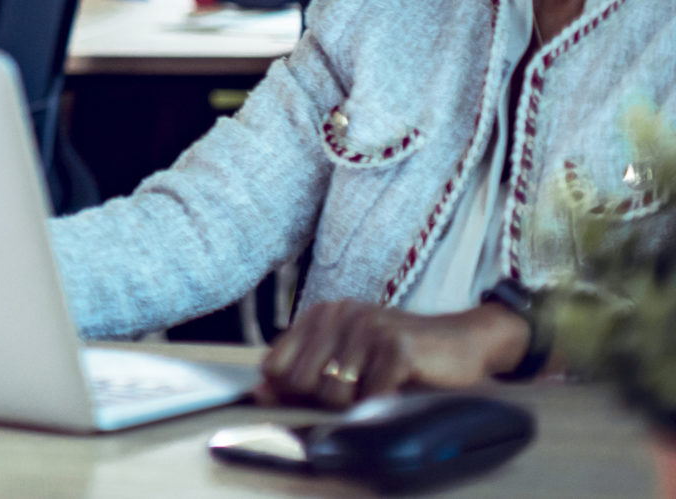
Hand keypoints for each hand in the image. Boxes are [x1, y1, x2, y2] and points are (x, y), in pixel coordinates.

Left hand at [261, 300, 528, 406]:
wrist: (460, 341)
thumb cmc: (398, 356)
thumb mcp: (347, 358)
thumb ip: (304, 371)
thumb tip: (260, 394)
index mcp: (319, 315)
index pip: (275, 364)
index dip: (286, 392)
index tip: (309, 401)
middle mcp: (338, 314)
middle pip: (300, 382)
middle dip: (324, 402)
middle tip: (357, 394)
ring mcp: (367, 327)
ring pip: (333, 393)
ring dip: (357, 405)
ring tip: (378, 389)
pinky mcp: (397, 347)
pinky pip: (371, 396)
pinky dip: (383, 405)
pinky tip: (398, 389)